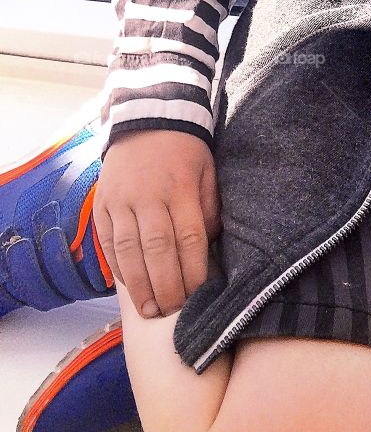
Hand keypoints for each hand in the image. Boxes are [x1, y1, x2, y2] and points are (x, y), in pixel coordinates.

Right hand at [93, 129, 220, 318]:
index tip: (199, 297)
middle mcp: (149, 196)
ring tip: (151, 310)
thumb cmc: (185, 150)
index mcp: (181, 188)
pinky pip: (107, 242)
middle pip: (158, 250)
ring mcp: (122, 200)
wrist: (147, 119)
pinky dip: (117, 267)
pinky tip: (129, 286)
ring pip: (129, 250)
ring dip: (140, 285)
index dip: (193, 272)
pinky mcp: (102, 203)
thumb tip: (208, 247)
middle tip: (174, 312)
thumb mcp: (207, 170)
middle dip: (167, 286)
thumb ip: (208, 208)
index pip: (189, 238)